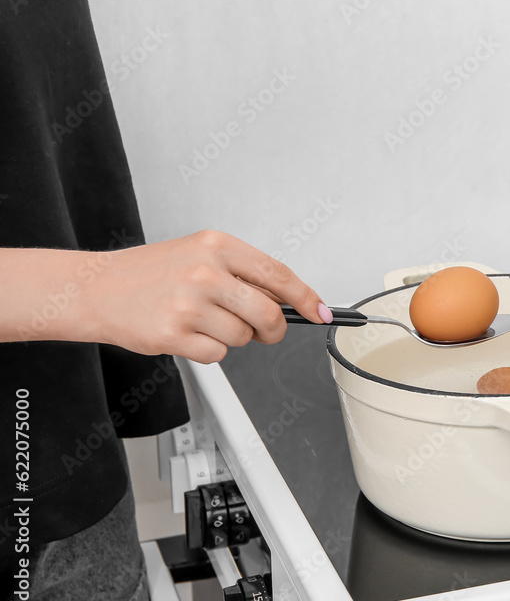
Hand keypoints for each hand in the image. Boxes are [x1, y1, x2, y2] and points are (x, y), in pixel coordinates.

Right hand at [81, 230, 327, 362]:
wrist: (96, 288)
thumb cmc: (150, 273)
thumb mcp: (199, 255)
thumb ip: (243, 274)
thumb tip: (289, 300)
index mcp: (217, 245)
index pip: (278, 274)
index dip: (306, 298)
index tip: (321, 312)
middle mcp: (205, 272)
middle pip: (268, 314)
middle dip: (273, 330)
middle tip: (266, 331)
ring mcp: (189, 304)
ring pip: (243, 338)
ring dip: (232, 338)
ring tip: (203, 321)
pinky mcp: (173, 334)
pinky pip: (217, 354)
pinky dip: (209, 351)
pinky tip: (187, 334)